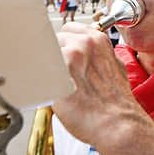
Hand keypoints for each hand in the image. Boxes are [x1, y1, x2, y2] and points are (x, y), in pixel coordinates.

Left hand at [52, 23, 153, 154]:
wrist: (117, 123)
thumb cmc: (116, 102)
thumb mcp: (115, 67)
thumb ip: (98, 55)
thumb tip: (85, 55)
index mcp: (98, 40)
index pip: (68, 30)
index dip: (64, 45)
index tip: (63, 55)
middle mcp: (83, 44)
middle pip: (54, 39)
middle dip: (54, 54)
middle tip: (61, 72)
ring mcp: (68, 58)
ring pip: (44, 54)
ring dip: (46, 66)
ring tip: (57, 84)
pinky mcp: (54, 75)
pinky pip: (37, 71)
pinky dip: (40, 80)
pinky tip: (51, 91)